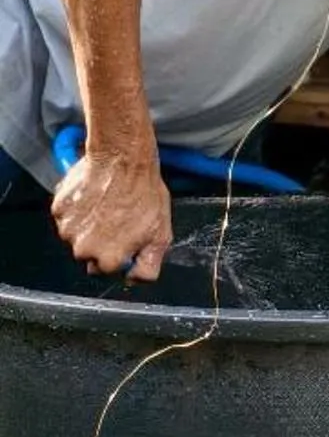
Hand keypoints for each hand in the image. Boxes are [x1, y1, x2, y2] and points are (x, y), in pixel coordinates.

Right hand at [52, 144, 172, 281]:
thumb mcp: (160, 232)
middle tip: (117, 217)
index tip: (127, 235)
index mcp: (108, 260)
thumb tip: (134, 279)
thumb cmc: (143, 192)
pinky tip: (93, 195)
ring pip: (77, 235)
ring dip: (88, 224)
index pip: (108, 269)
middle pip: (89, 254)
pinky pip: (66, 216)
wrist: (122, 157)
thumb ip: (148, 266)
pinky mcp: (59, 210)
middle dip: (102, 240)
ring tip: (106, 203)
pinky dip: (77, 208)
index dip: (119, 252)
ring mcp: (68, 230)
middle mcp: (83, 250)